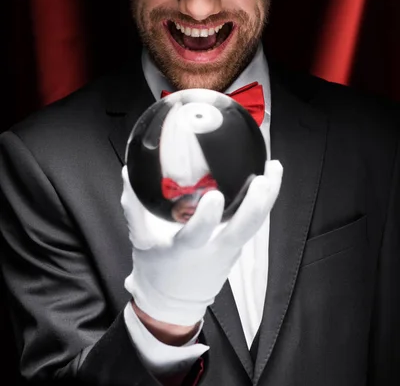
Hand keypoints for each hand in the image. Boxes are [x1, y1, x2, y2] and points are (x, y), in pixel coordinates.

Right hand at [121, 160, 282, 325]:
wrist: (172, 303)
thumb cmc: (156, 269)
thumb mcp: (140, 241)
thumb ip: (133, 208)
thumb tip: (127, 172)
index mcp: (186, 250)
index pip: (198, 234)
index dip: (207, 218)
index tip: (214, 196)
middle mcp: (214, 250)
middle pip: (243, 229)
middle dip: (256, 204)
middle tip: (263, 177)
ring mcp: (230, 250)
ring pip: (255, 224)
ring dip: (268, 197)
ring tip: (274, 168)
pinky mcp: (237, 246)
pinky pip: (254, 223)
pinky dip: (264, 201)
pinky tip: (270, 178)